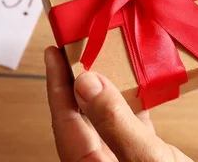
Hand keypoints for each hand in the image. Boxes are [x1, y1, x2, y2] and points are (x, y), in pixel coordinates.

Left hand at [44, 46, 192, 161]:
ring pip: (106, 120)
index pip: (65, 120)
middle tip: (75, 47)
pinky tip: (138, 88)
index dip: (56, 83)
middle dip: (76, 81)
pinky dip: (133, 106)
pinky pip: (132, 128)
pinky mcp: (144, 161)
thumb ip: (114, 122)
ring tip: (102, 59)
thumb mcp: (145, 160)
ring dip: (105, 89)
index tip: (51, 52)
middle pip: (81, 117)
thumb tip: (85, 83)